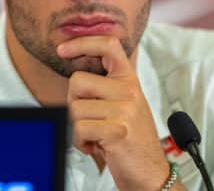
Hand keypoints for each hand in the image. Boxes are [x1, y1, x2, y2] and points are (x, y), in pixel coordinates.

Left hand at [58, 36, 170, 190]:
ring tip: (93, 134)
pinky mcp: (117, 130)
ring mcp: (125, 110)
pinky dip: (79, 141)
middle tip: (89, 119)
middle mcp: (129, 90)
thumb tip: (73, 67)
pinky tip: (94, 146)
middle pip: (77, 81)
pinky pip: (78, 128)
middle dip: (73, 103)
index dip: (83, 42)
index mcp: (129, 80)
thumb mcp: (123, 104)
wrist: (150, 172)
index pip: (108, 45)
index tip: (63, 49)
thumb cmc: (130, 138)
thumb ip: (104, 86)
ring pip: (74, 107)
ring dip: (76, 127)